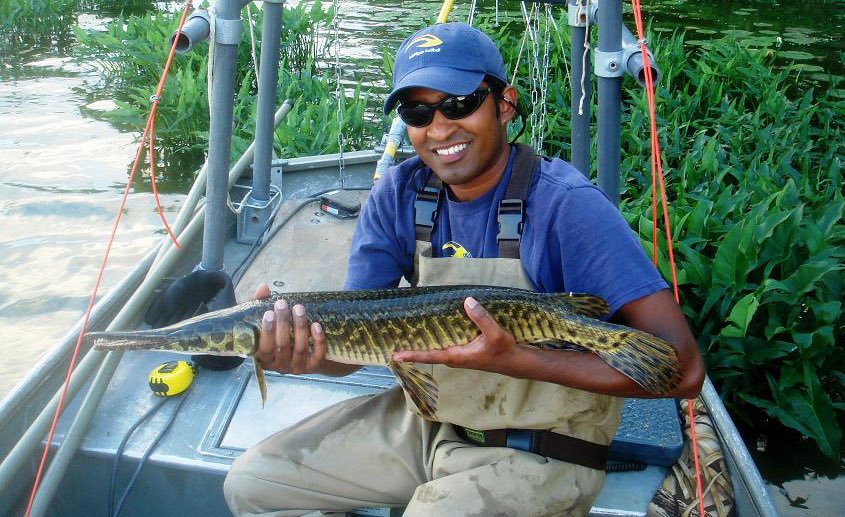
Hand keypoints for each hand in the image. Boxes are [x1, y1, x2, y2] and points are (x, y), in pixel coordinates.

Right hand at [253, 284, 326, 373]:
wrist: (302, 354)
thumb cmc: (277, 334)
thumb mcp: (266, 321)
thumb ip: (261, 305)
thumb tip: (263, 288)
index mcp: (265, 359)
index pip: (264, 349)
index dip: (266, 332)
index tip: (268, 313)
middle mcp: (281, 366)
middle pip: (282, 346)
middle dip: (282, 324)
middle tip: (281, 304)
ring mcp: (298, 367)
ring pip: (300, 349)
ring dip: (300, 327)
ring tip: (298, 308)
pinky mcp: (314, 365)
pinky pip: (317, 355)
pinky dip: (318, 340)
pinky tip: (316, 325)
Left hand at [392, 297, 519, 372]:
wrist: (514, 360)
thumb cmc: (503, 350)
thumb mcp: (494, 334)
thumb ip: (481, 318)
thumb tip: (467, 301)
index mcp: (457, 356)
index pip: (430, 356)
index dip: (413, 355)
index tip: (396, 356)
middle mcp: (453, 357)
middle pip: (428, 352)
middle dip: (412, 347)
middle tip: (393, 339)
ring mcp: (457, 354)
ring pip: (435, 348)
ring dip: (422, 342)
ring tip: (404, 331)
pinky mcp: (462, 350)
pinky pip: (443, 343)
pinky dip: (434, 337)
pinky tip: (429, 327)